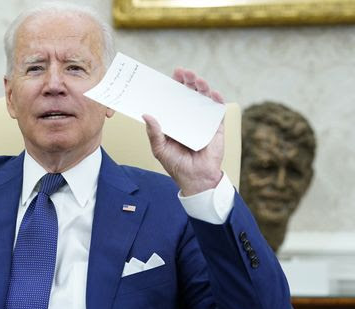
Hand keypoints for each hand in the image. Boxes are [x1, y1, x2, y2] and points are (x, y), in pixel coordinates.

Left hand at [143, 68, 224, 195]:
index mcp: (174, 119)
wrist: (195, 179)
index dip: (173, 85)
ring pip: (203, 98)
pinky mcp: (216, 126)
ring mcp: (203, 120)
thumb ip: (154, 133)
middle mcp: (189, 116)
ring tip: (197, 80)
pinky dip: (216, 100)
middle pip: (189, 94)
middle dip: (187, 81)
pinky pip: (218, 110)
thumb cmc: (176, 164)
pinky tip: (212, 93)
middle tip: (184, 72)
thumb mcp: (159, 149)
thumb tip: (146, 115)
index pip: (174, 98)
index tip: (171, 75)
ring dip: (201, 87)